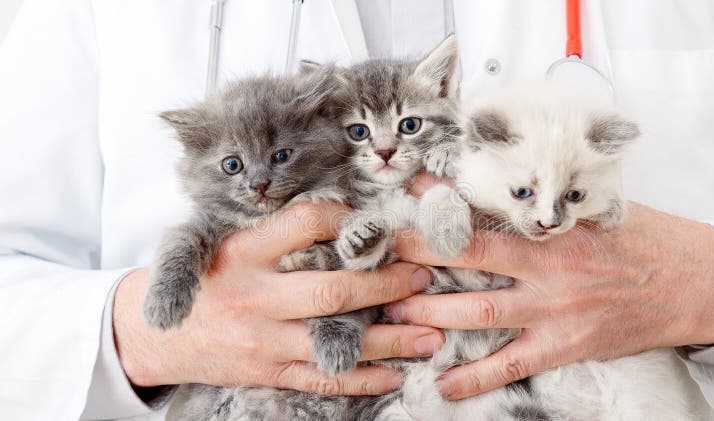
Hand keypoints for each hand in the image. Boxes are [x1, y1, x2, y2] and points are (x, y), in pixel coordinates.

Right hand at [113, 201, 443, 395]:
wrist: (151, 335)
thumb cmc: (200, 278)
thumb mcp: (222, 240)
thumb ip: (276, 230)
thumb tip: (344, 215)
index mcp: (244, 252)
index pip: (304, 223)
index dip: (347, 218)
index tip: (378, 221)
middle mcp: (255, 297)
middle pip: (332, 291)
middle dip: (385, 286)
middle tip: (422, 278)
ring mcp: (263, 342)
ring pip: (336, 343)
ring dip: (391, 340)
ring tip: (432, 335)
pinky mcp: (267, 373)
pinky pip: (321, 380)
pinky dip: (361, 379)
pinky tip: (395, 374)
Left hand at [390, 194, 713, 399]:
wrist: (692, 282)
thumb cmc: (641, 238)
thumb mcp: (594, 207)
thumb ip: (547, 205)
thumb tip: (501, 189)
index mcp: (553, 227)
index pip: (485, 210)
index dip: (442, 203)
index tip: (406, 194)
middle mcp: (547, 266)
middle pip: (469, 258)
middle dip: (420, 255)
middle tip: (379, 256)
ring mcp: (554, 309)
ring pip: (480, 311)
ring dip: (432, 312)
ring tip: (392, 312)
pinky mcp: (565, 345)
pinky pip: (512, 364)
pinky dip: (476, 377)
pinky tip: (443, 385)